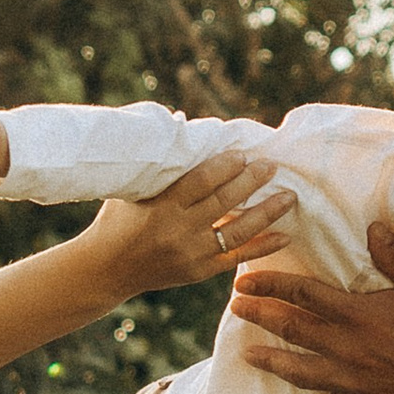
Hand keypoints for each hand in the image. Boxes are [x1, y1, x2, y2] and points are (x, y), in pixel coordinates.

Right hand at [78, 147, 292, 299]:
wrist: (105, 269)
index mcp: (161, 207)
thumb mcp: (132, 189)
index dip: (226, 167)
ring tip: (288, 197)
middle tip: (271, 166)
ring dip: (266, 213)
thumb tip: (183, 122)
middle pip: (224, 203)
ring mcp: (191, 254)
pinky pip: (237, 257)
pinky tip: (284, 235)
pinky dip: (263, 247)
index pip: (201, 182)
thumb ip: (162, 165)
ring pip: (238, 231)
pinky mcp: (199, 271)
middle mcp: (178, 231)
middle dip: (251, 182)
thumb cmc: (117, 220)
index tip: (243, 154)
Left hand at [228, 218, 393, 393]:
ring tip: (247, 356)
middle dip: (261, 317)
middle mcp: (348, 347)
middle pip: (293, 329)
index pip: (305, 294)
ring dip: (271, 362)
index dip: (272, 285)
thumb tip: (373, 229)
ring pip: (300, 370)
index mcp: (361, 313)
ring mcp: (352, 380)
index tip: (247, 280)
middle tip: (236, 309)